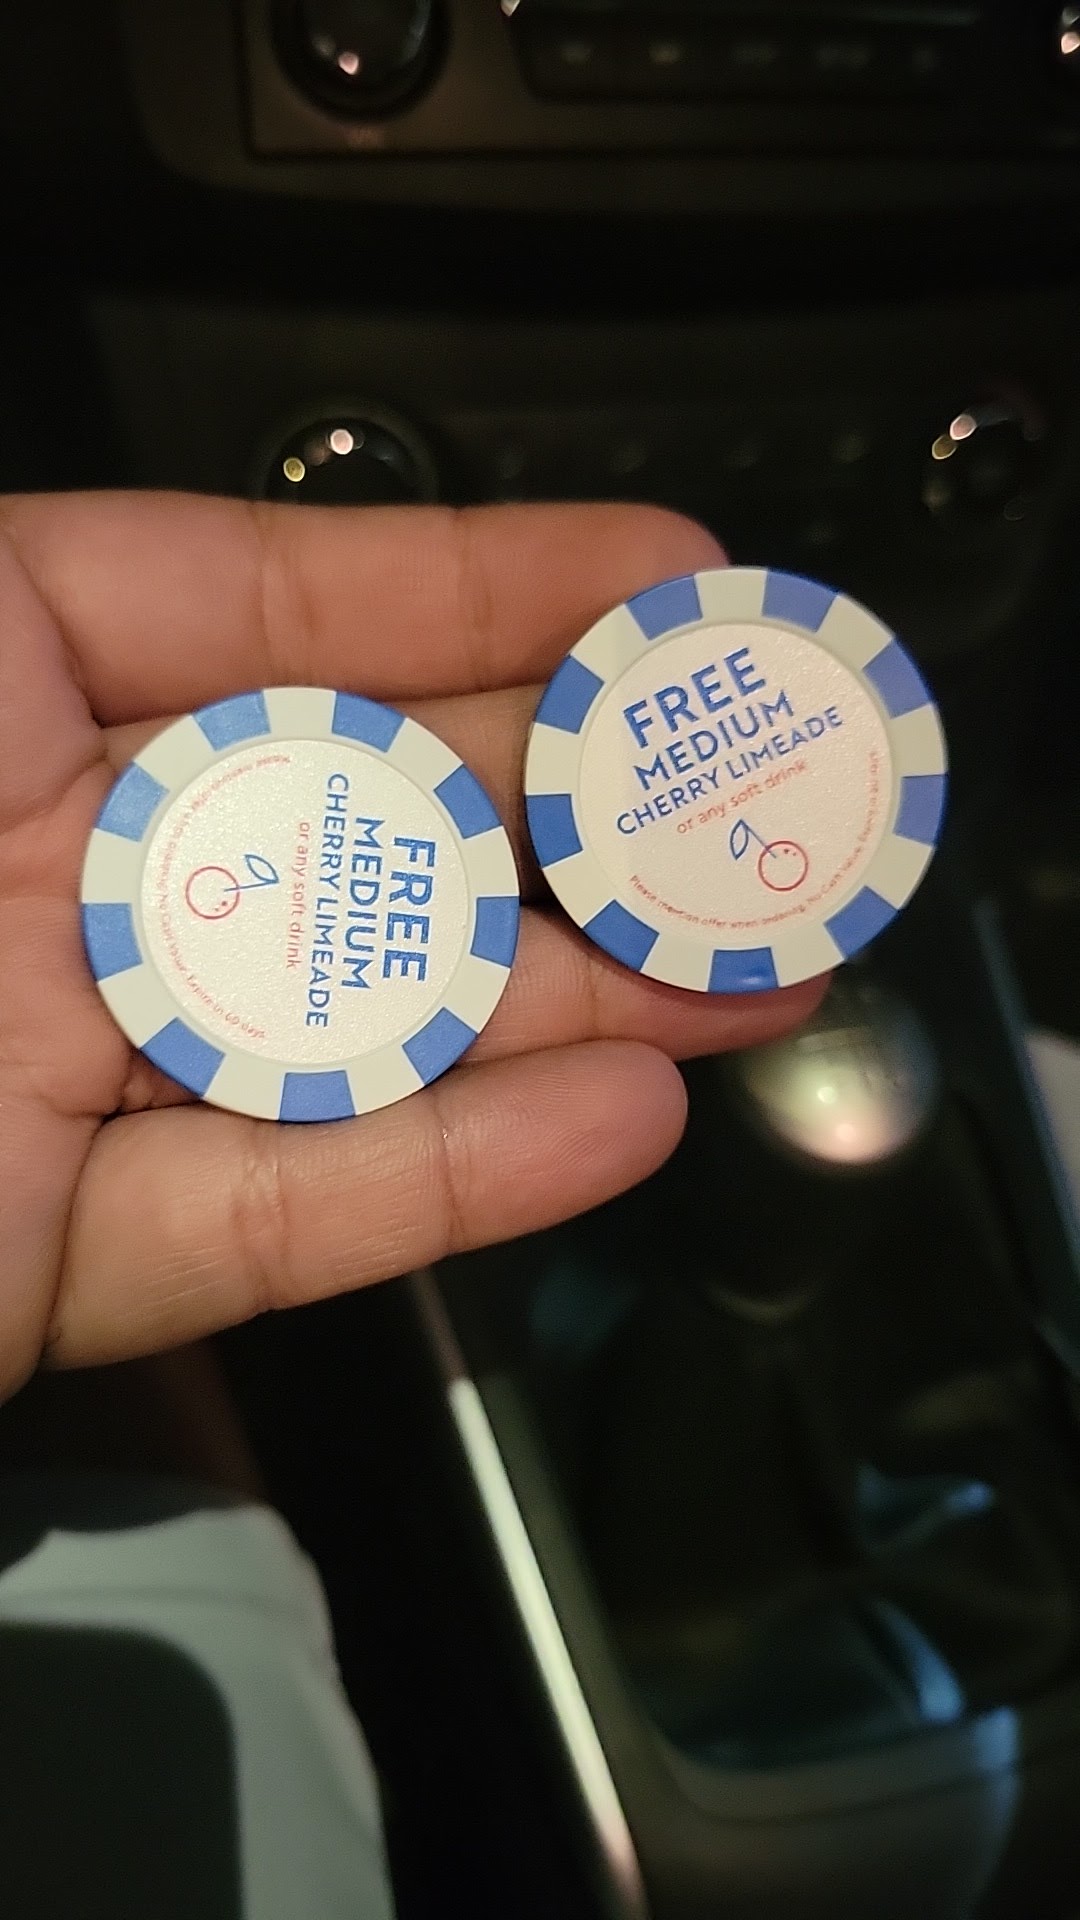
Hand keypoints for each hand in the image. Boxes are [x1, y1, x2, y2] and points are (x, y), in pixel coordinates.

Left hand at [0, 493, 822, 1395]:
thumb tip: (395, 558)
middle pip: (378, 850)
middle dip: (581, 828)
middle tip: (751, 815)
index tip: (668, 588)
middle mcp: (75, 893)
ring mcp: (74, 1082)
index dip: (495, 603)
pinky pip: (285, 1218)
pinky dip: (457, 1173)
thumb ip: (160, 577)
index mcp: (29, 716)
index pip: (300, 640)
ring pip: (366, 1045)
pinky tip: (623, 1116)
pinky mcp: (67, 1263)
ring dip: (575, 1013)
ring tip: (753, 982)